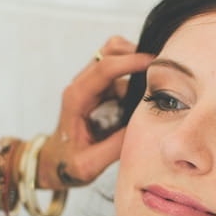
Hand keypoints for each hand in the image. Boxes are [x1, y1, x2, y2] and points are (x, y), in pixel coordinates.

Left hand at [38, 36, 152, 188]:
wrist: (56, 161)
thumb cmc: (69, 162)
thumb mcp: (90, 164)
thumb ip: (114, 147)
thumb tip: (142, 127)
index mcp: (76, 99)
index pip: (104, 68)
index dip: (131, 62)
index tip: (155, 64)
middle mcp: (81, 85)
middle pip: (109, 51)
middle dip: (135, 54)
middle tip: (159, 70)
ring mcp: (90, 84)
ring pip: (115, 56)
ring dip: (135, 64)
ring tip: (154, 83)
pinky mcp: (99, 89)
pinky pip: (120, 72)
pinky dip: (135, 76)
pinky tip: (145, 94)